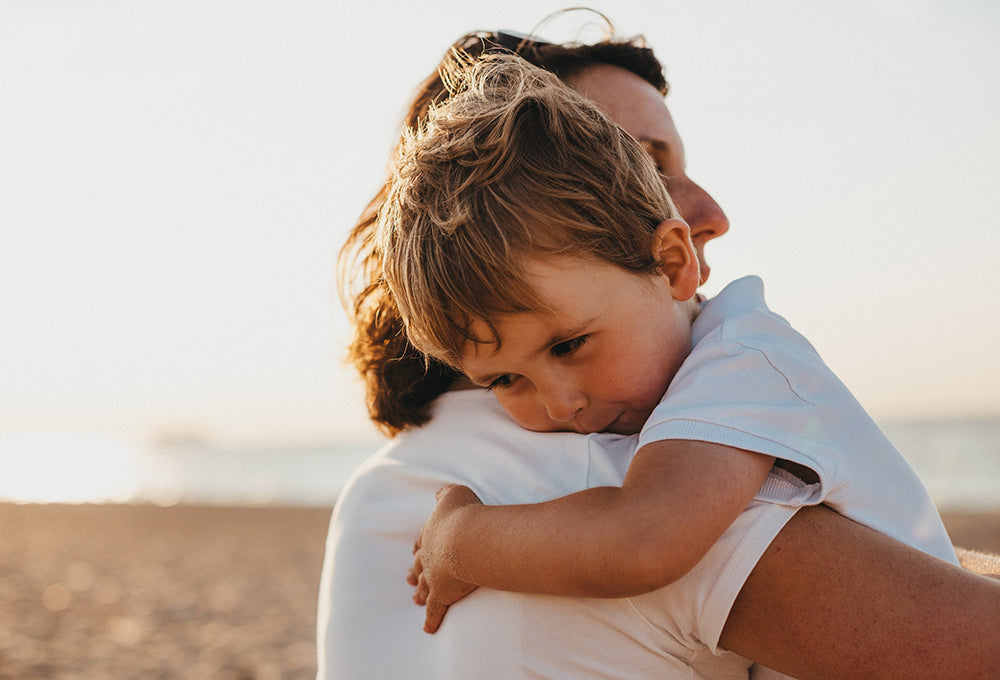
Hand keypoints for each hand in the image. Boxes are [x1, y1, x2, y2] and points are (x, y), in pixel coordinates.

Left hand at [406, 484, 482, 632]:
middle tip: (408, 578)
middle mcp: (428, 555)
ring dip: (419, 593)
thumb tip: (438, 493)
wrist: (467, 538)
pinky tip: (428, 629)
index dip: (420, 546)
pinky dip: (431, 619)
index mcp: (431, 533)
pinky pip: (434, 610)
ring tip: (414, 598)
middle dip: (414, 571)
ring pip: (423, 587)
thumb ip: (445, 494)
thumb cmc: (464, 514)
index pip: (422, 541)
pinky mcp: (442, 595)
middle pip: (419, 565)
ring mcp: (433, 576)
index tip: (415, 551)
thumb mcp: (454, 494)